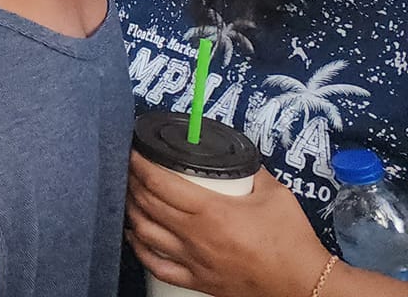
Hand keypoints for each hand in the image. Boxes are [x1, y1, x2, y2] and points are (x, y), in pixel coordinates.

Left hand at [127, 157, 329, 296]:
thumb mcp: (275, 194)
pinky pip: (158, 267)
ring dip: (132, 211)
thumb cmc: (293, 242)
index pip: (160, 182)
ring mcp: (194, 261)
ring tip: (130, 196)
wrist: (307, 286)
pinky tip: (135, 236)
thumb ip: (252, 171)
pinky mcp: (199, 281)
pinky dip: (139, 249)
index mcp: (212, 211)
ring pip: (145, 233)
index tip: (133, 152)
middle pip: (147, 204)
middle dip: (132, 182)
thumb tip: (236, 158)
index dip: (140, 164)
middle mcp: (196, 236)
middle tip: (129, 168)